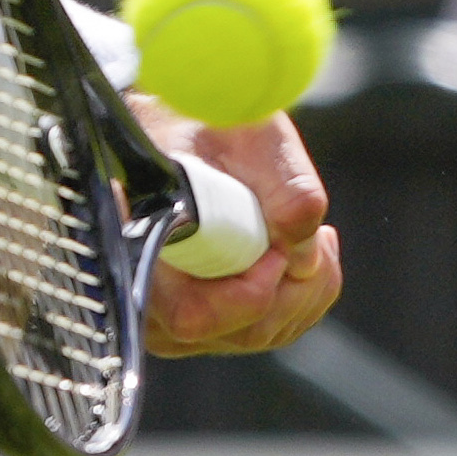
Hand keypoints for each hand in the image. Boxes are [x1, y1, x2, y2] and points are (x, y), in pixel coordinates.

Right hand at [138, 104, 340, 355]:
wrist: (181, 128)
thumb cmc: (202, 122)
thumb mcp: (246, 134)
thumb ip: (284, 189)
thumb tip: (303, 255)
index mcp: (139, 251)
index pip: (195, 315)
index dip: (251, 290)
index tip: (277, 245)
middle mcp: (151, 304)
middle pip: (244, 331)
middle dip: (297, 286)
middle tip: (317, 236)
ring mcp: (179, 322)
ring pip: (264, 333)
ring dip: (306, 289)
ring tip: (316, 236)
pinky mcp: (210, 321)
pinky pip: (269, 328)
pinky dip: (303, 295)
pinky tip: (305, 252)